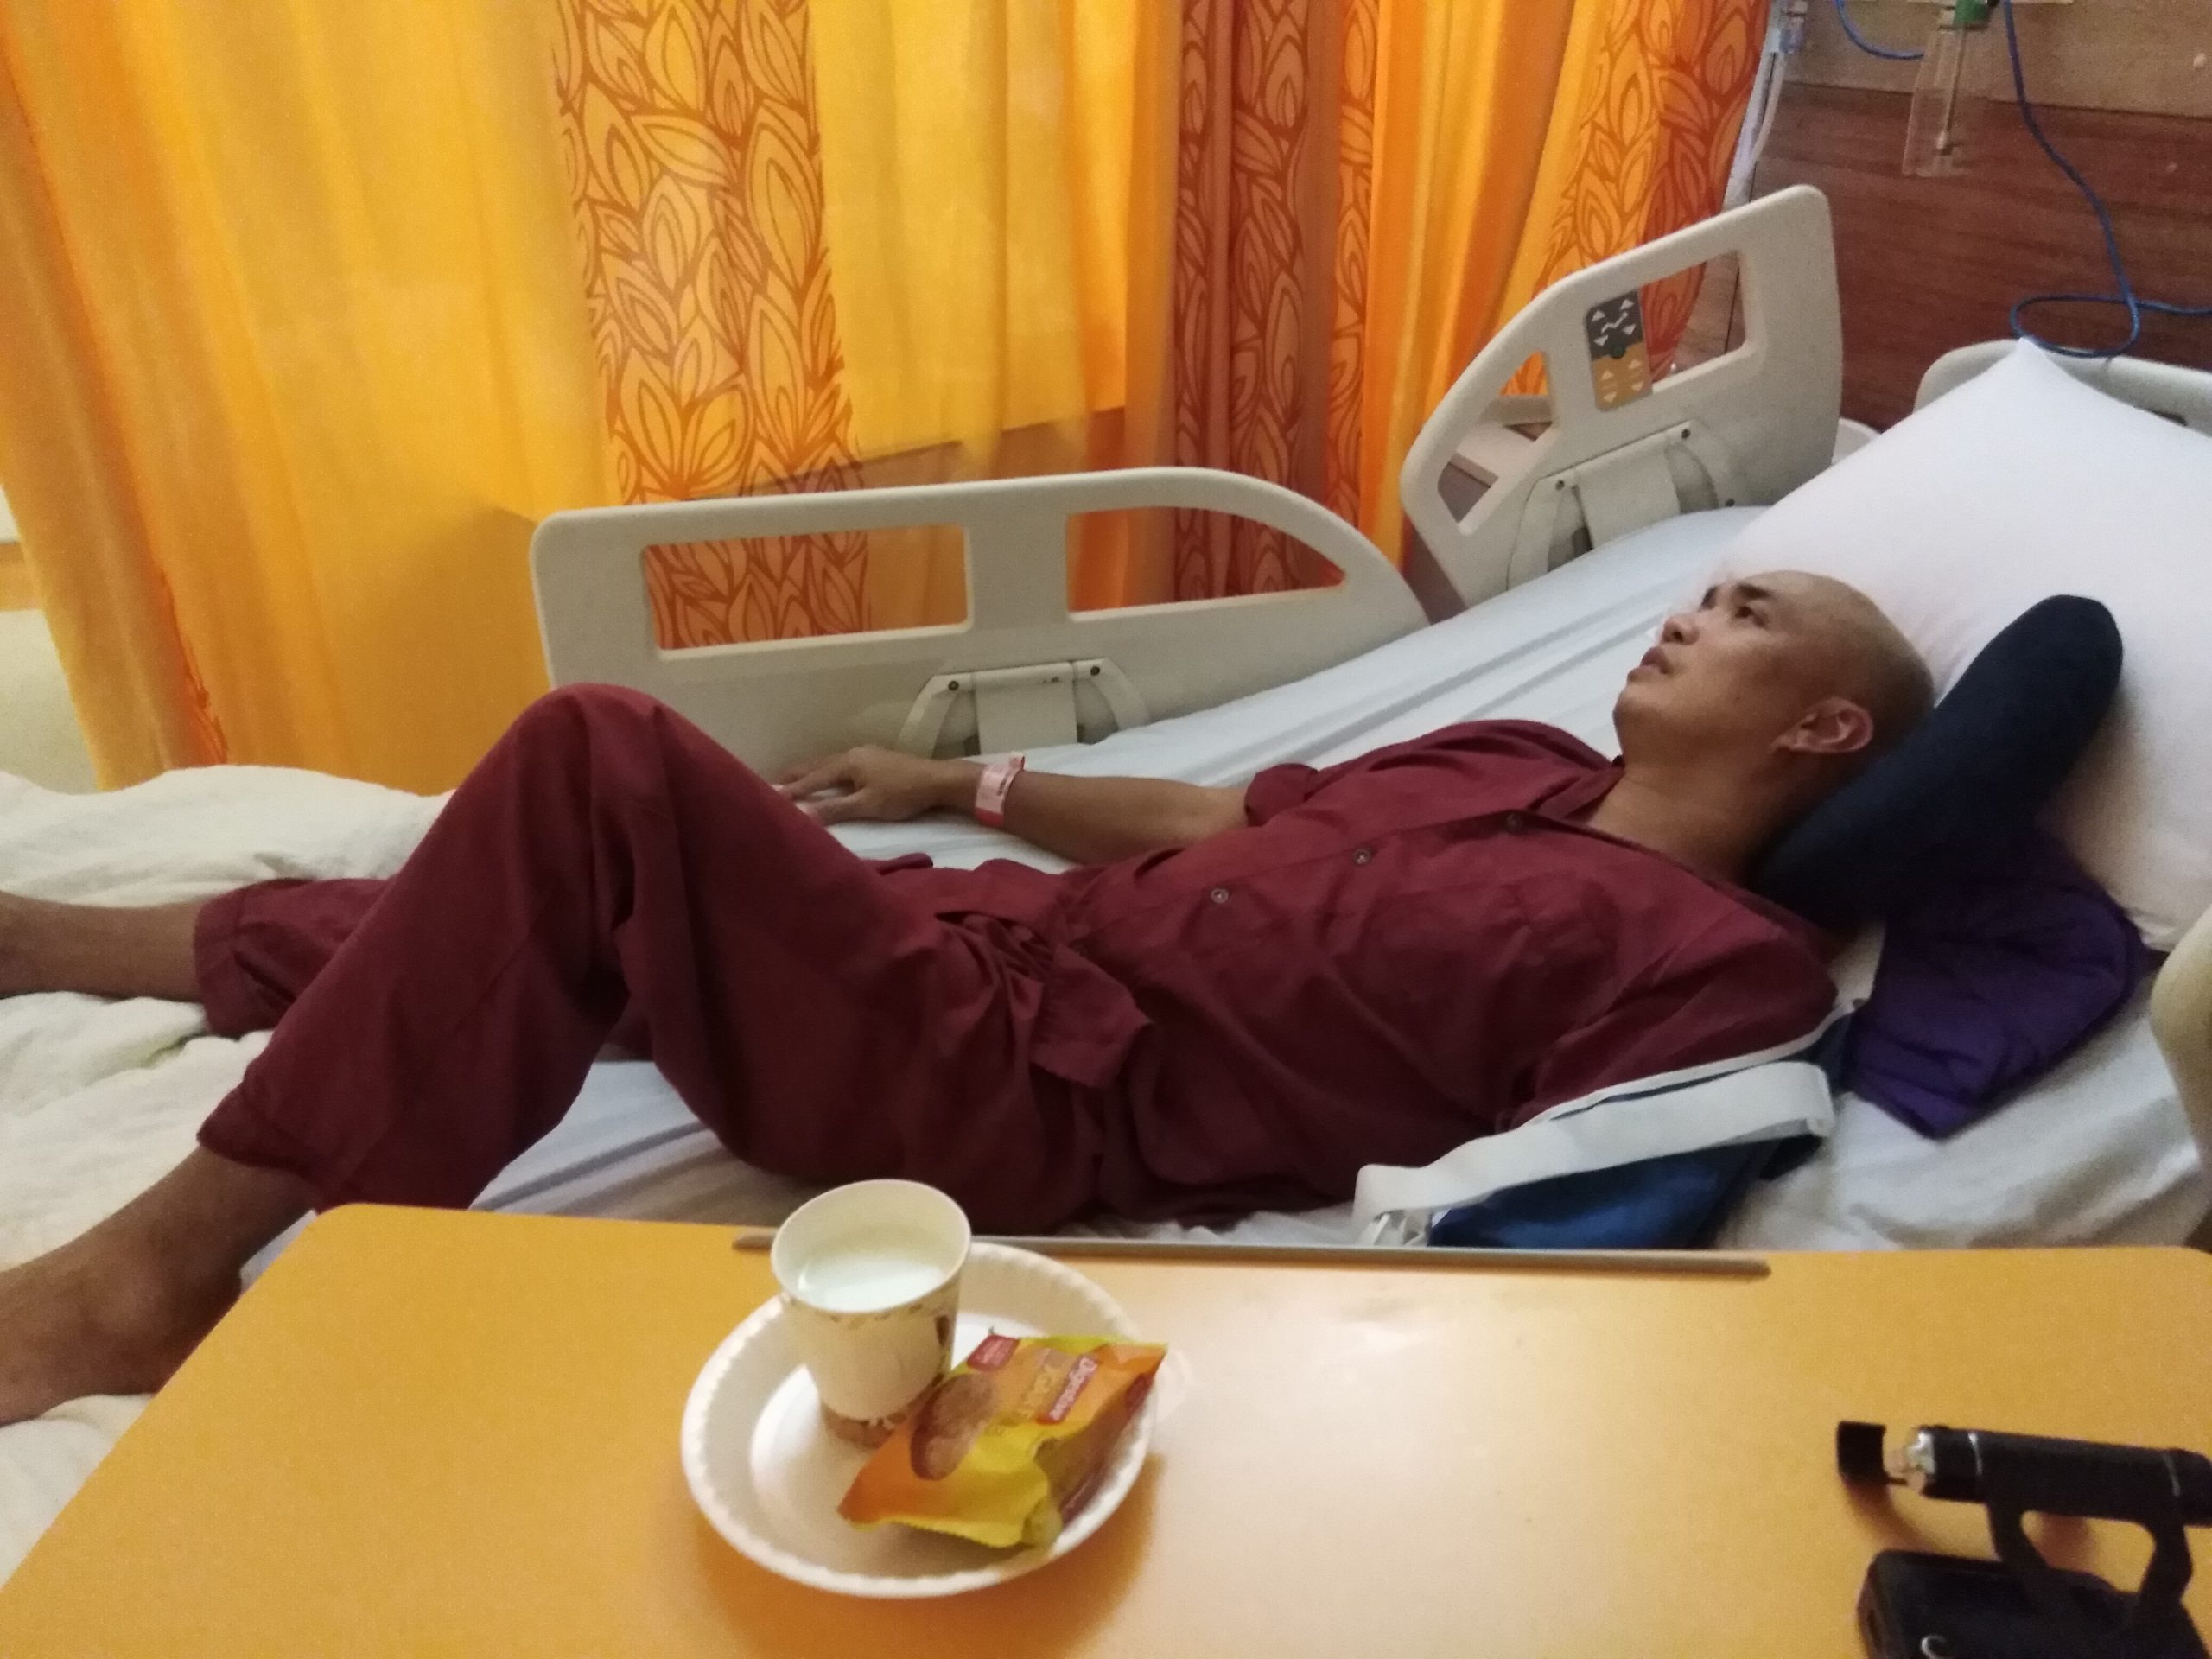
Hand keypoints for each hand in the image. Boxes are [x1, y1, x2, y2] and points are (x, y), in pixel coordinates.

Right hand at [775, 747, 977, 826]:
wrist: (938, 780)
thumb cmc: (902, 793)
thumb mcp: (867, 805)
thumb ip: (835, 810)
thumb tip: (802, 815)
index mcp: (847, 762)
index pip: (812, 779)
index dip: (791, 790)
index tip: (768, 796)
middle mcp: (851, 754)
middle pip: (816, 765)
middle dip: (794, 775)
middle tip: (770, 783)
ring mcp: (864, 755)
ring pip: (828, 763)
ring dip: (808, 772)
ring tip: (792, 779)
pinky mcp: (874, 760)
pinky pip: (839, 764)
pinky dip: (824, 772)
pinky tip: (825, 777)